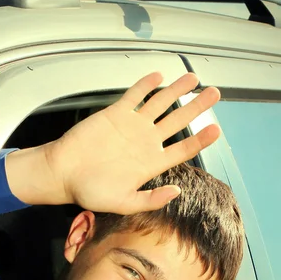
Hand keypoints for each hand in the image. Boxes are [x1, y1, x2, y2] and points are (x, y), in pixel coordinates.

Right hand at [46, 72, 220, 213]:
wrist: (64, 173)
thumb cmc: (89, 191)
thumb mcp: (123, 203)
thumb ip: (150, 199)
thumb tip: (177, 192)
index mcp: (150, 163)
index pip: (182, 148)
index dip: (200, 139)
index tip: (217, 129)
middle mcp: (145, 142)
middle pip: (177, 121)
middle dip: (196, 107)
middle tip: (214, 94)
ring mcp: (131, 127)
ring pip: (160, 104)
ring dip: (177, 91)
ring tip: (193, 79)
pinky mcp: (115, 114)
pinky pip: (134, 96)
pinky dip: (146, 85)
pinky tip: (159, 76)